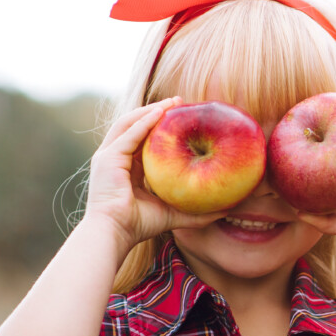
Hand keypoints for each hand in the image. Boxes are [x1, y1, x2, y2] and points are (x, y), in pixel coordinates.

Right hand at [84, 98, 219, 247]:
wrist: (115, 232)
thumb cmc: (140, 225)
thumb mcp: (174, 213)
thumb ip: (198, 211)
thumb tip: (227, 210)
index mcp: (126, 168)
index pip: (143, 140)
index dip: (161, 127)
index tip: (183, 119)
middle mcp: (115, 158)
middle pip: (136, 126)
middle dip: (157, 112)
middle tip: (180, 103)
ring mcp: (109, 156)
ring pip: (130, 124)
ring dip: (151, 110)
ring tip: (173, 102)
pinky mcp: (108, 158)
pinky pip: (129, 134)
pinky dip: (144, 122)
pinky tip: (161, 113)